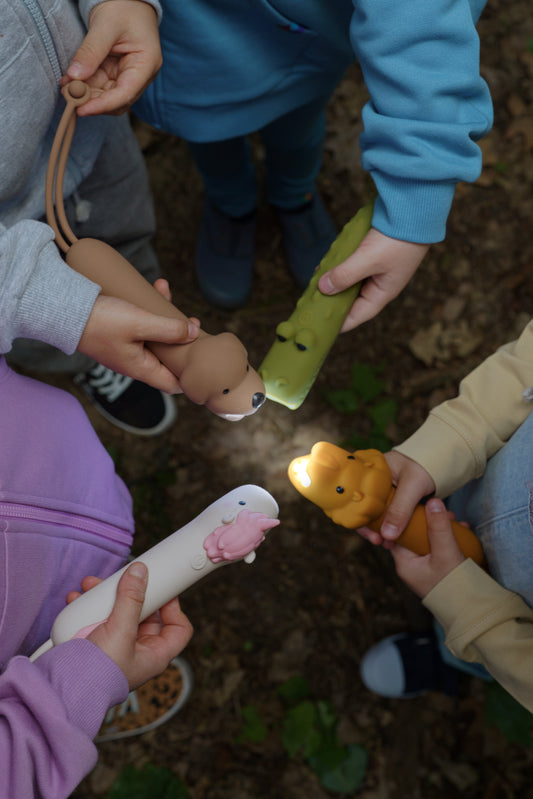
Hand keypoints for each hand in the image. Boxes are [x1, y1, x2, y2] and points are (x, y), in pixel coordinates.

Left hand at [62, 0, 161, 115]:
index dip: (103, 105)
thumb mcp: (105, 25)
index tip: (81, 109)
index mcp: (146, 65)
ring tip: (66, 89)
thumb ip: (91, 52)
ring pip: (107, 96)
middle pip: (117, 101)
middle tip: (68, 98)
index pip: (125, 94)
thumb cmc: (124, 6)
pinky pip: (101, 86)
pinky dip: (86, 87)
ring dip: (87, 95)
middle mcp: (140, 76)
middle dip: (93, 102)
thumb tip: (74, 78)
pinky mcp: (117, 74)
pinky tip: (70, 82)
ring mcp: (129, 76)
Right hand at [67, 563, 192, 690]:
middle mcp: (138, 651)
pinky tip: (77, 598)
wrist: (63, 690)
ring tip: (91, 585)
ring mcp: (116, 647)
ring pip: (118, 612)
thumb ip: (131, 599)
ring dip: (105, 596)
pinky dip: (87, 606)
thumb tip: (140, 572)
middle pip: (145, 614)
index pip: (178, 628)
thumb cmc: (98, 674)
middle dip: (130, 593)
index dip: (173, 607)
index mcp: (155, 655)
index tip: (161, 588)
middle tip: (122, 579)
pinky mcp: (96, 643)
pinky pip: (96, 618)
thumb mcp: (120, 631)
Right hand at [77, 281, 199, 393]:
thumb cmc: (100, 322)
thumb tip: (194, 334)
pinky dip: (150, 310)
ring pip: (156, 336)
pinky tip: (154, 289)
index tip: (203, 358)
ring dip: (166, 317)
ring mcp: (127, 349)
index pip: (174, 384)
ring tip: (167, 293)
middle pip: (168, 357)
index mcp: (142, 369)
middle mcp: (135, 362)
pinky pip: (142, 325)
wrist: (62, 310)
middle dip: (182, 338)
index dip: (190, 375)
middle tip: (192, 320)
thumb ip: (169, 330)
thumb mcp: (140, 323)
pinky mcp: (119, 334)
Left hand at [318, 228, 428, 331]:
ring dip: (335, 282)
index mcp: (382, 292)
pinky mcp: (373, 254)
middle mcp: (380, 284)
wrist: (414, 211)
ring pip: (351, 282)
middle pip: (352, 300)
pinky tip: (327, 265)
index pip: (358, 315)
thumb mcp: (367, 260)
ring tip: (315, 283)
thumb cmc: (396, 240)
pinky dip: (340, 267)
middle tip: (312, 303)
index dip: (340, 323)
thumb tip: (323, 288)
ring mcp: (377, 269)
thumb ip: (344, 275)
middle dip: (333, 300)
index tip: (322, 327)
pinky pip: (353, 266)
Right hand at [356, 451, 434, 546]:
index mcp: (371, 470)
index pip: (356, 494)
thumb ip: (401, 509)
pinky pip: (387, 515)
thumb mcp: (412, 486)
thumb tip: (387, 535)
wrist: (442, 461)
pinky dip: (390, 526)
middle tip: (378, 541)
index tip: (367, 532)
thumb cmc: (425, 465)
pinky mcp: (394, 499)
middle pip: (364, 507)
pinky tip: (395, 538)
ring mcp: (383, 491)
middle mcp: (374, 481)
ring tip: (387, 544)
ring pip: (376, 513)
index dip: (357, 515)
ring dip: (380, 529)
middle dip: (369, 527)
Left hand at [389, 498, 465, 597]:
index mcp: (405, 564)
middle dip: (429, 521)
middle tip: (443, 511)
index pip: (397, 534)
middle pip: (415, 535)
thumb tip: (432, 501)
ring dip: (442, 529)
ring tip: (456, 520)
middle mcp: (412, 567)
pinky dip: (450, 539)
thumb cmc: (454, 587)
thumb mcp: (445, 553)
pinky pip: (441, 548)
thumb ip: (439, 527)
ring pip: (429, 541)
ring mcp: (426, 569)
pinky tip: (463, 531)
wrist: (474, 612)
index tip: (419, 505)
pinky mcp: (440, 570)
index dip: (407, 518)